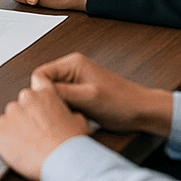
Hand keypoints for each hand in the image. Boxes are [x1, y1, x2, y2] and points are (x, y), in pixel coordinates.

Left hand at [0, 82, 88, 180]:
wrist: (62, 162)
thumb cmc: (71, 144)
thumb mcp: (80, 123)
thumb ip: (70, 113)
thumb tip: (70, 117)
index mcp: (45, 94)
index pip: (37, 80)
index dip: (37, 92)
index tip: (37, 104)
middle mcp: (25, 98)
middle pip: (21, 105)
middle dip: (26, 117)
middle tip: (36, 135)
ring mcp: (11, 113)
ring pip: (10, 120)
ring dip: (16, 130)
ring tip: (30, 146)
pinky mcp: (0, 129)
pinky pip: (1, 134)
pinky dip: (7, 142)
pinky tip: (20, 151)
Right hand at [31, 52, 172, 136]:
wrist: (142, 111)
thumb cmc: (122, 103)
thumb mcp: (89, 98)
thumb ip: (62, 92)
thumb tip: (39, 92)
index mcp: (72, 63)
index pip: (40, 74)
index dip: (40, 91)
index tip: (48, 108)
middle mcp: (71, 68)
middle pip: (45, 84)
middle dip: (50, 100)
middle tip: (61, 114)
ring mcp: (75, 80)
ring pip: (53, 94)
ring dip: (59, 106)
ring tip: (71, 116)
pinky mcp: (79, 92)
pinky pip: (62, 100)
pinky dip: (66, 110)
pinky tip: (75, 118)